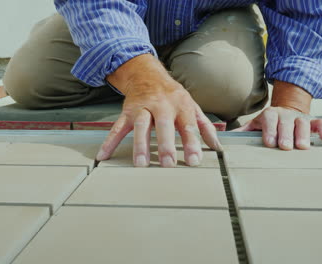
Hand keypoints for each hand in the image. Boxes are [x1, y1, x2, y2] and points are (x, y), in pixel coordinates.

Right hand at [96, 54, 221, 166]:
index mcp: (181, 105)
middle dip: (165, 144)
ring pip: (140, 126)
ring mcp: (142, 108)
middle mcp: (162, 105)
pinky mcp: (127, 112)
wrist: (148, 75)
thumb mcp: (192, 106)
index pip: (188, 125)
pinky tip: (103, 155)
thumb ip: (204, 127)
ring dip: (140, 145)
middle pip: (163, 125)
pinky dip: (109, 141)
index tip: (194, 160)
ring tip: (140, 164)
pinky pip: (117, 127)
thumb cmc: (173, 95)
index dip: (192, 143)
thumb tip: (218, 147)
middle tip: (167, 164)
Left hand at [234, 106, 321, 149]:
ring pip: (303, 123)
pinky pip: (320, 123)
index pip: (269, 119)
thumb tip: (225, 139)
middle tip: (285, 147)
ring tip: (303, 147)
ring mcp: (299, 118)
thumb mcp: (254, 126)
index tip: (269, 142)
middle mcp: (285, 115)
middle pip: (286, 122)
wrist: (285, 112)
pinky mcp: (312, 122)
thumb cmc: (268, 124)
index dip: (269, 130)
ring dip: (303, 134)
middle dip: (286, 134)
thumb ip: (242, 132)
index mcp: (269, 115)